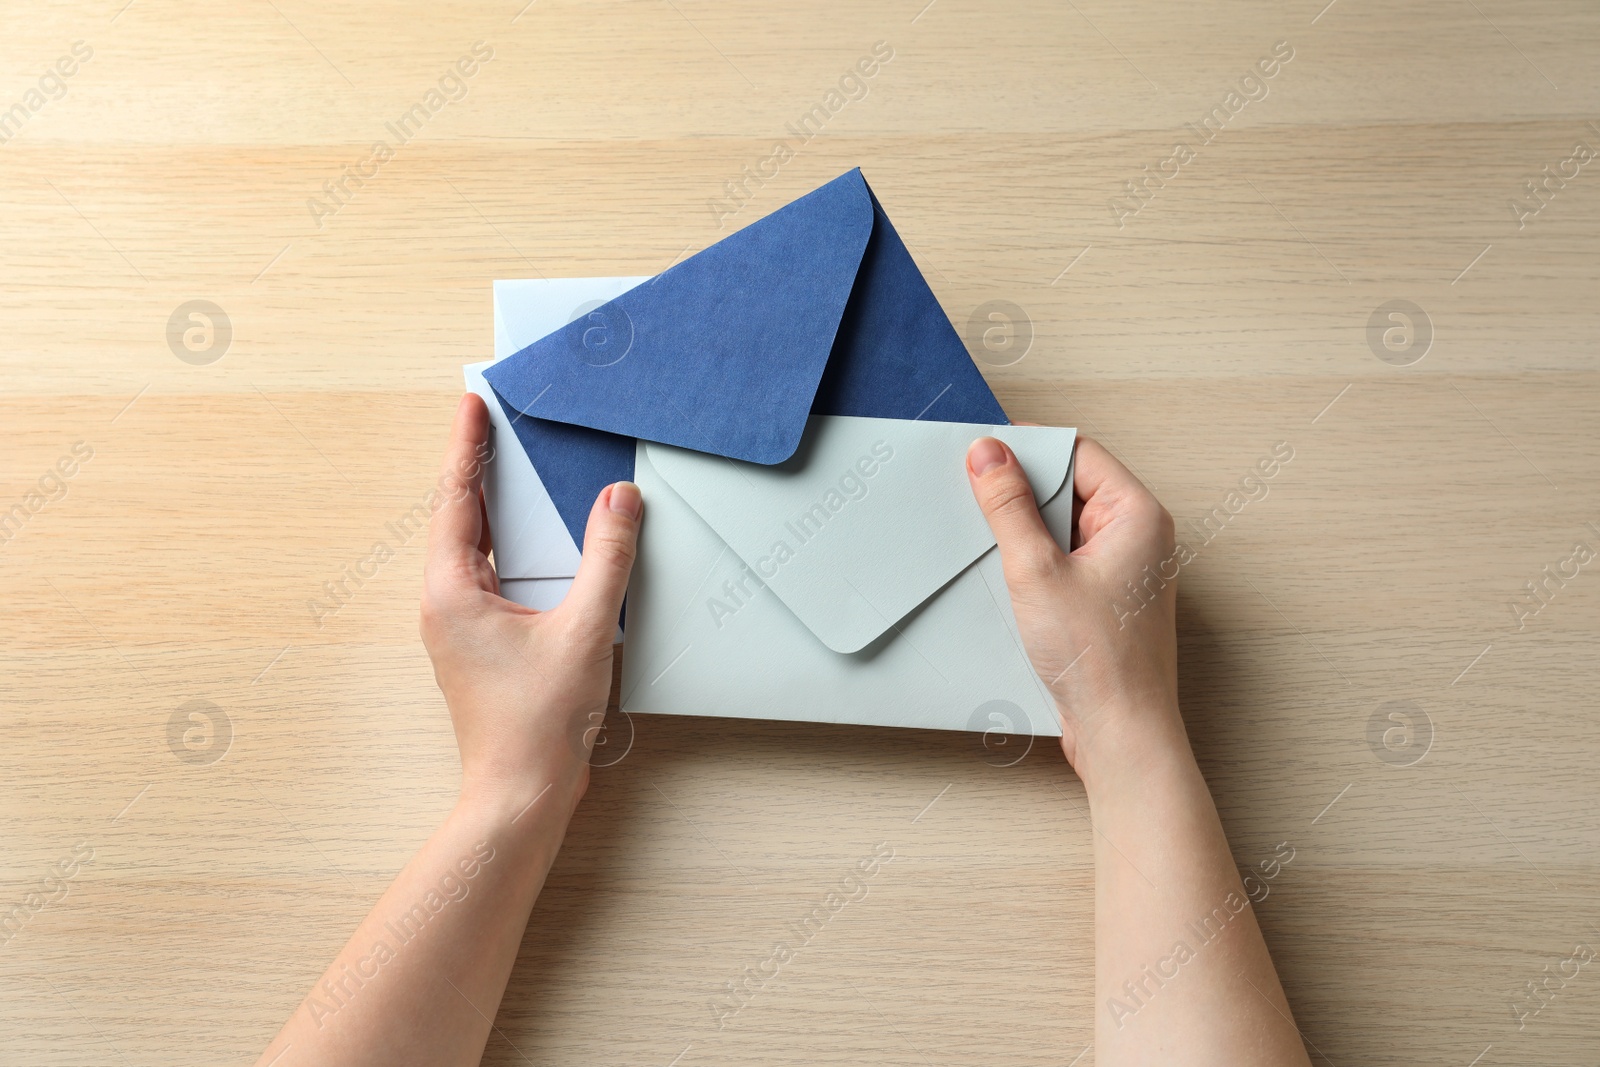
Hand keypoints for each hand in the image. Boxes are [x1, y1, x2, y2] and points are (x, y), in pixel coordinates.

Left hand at [421, 393, 641, 811]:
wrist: (520, 795)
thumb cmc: (538, 724)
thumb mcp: (583, 630)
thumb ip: (607, 559)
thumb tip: (619, 501)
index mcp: (453, 591)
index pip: (456, 499)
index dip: (466, 447)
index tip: (472, 404)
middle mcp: (447, 604)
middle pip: (462, 518)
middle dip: (481, 469)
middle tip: (497, 423)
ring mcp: (462, 627)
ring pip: (478, 549)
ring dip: (499, 510)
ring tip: (518, 469)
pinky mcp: (483, 646)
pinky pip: (495, 578)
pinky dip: (516, 549)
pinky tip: (545, 545)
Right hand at [965, 435, 1182, 783]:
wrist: (1120, 733)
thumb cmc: (1098, 660)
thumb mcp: (1036, 570)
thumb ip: (1009, 506)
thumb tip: (989, 454)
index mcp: (1138, 515)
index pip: (1079, 453)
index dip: (1029, 448)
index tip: (984, 452)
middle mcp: (1139, 537)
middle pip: (1070, 488)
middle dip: (1022, 492)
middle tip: (976, 495)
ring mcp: (1124, 570)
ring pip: (1063, 527)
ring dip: (1024, 531)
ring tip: (990, 541)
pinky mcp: (1105, 600)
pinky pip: (1064, 561)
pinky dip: (1033, 562)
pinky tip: (1004, 576)